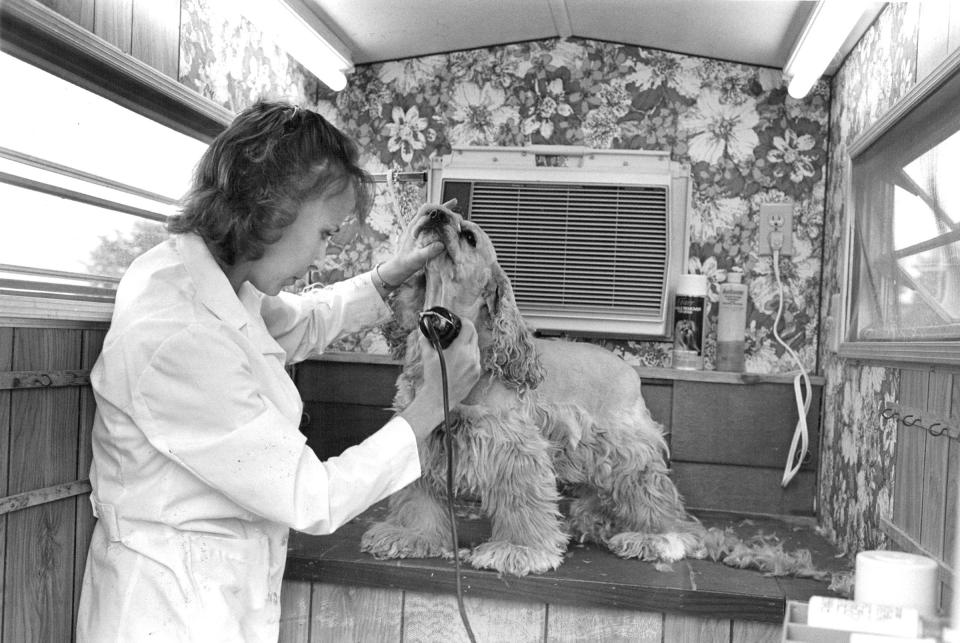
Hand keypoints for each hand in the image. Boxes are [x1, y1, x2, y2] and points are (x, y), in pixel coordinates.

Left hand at [376, 199, 457, 286]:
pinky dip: (443, 219)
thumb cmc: (407, 262)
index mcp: (414, 226)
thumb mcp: (418, 258)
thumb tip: (442, 245)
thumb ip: (428, 252)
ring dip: (444, 210)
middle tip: (454, 203)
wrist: (401, 266)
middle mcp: (417, 224)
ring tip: (455, 204)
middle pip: (431, 209)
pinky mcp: (425, 233)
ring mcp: (421, 228)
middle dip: (443, 206)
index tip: (447, 211)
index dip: (437, 207)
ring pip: (433, 215)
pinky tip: (451, 219)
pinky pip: (435, 223)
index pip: (425, 210)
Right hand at [399, 317, 481, 440]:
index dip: (464, 321)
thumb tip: (422, 330)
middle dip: (467, 330)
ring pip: (476, 347)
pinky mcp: (477, 374)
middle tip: (458, 330)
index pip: (469, 327)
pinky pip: (476, 359)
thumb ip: (425, 340)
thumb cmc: (432, 377)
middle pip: (474, 335)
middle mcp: (471, 357)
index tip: (459, 320)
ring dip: (469, 343)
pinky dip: (470, 355)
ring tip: (458, 344)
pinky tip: (461, 357)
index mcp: (460, 350)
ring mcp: (476, 366)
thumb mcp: (427, 356)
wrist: (439, 399)